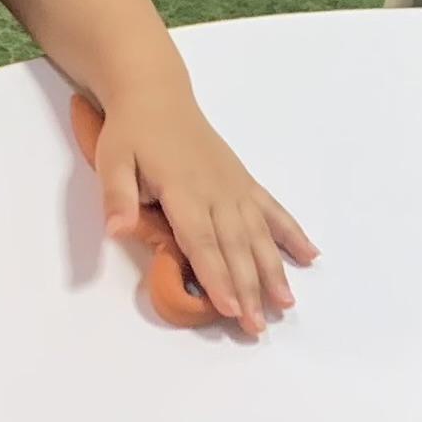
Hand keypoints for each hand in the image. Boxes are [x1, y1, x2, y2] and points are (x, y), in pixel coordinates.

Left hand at [89, 88, 317, 335]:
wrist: (157, 95)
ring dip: (273, 270)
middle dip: (247, 288)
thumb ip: (117, 196)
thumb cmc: (131, 132)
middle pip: (235, 246)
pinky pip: (273, 210)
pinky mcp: (244, 182)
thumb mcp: (112, 160)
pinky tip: (309, 255)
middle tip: (257, 326)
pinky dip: (291, 233)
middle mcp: (217, 191)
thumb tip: (117, 229)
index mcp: (184, 189)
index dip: (217, 276)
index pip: (202, 241)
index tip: (229, 308)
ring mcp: (235, 187)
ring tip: (285, 304)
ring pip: (258, 234)